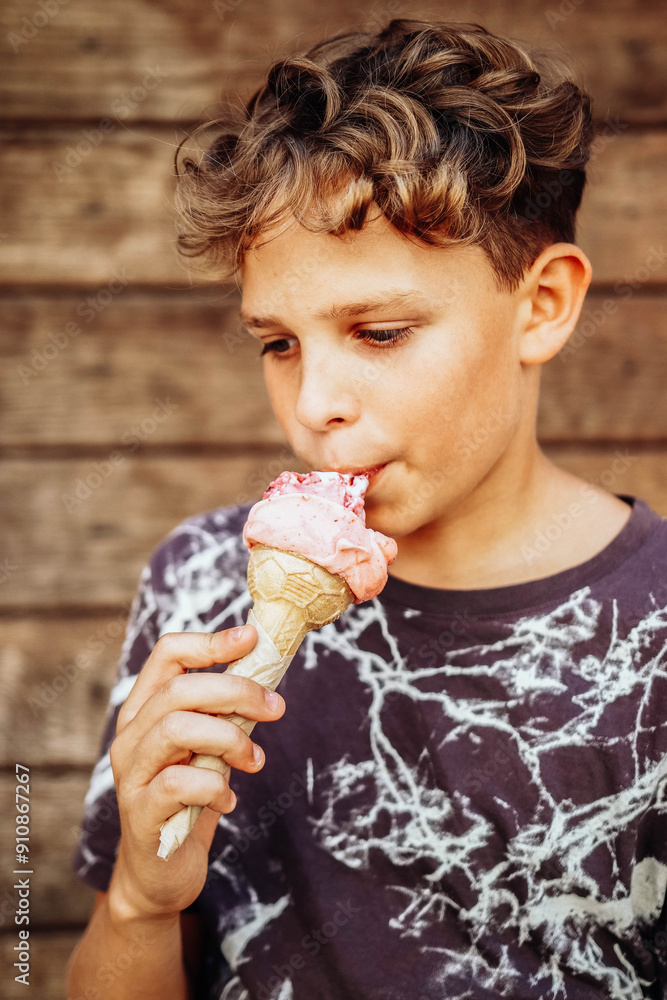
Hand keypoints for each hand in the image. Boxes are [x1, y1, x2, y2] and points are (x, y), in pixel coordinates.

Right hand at [107, 625, 284, 922]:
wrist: (160, 872)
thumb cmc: (189, 799)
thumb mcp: (207, 747)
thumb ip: (223, 714)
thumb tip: (268, 675)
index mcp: (146, 709)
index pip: (168, 653)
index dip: (210, 641)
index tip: (252, 639)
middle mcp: (131, 735)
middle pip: (179, 689)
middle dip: (236, 691)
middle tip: (276, 706)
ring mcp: (131, 774)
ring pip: (176, 728)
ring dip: (229, 738)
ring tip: (256, 761)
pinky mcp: (142, 813)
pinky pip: (180, 784)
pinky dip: (216, 787)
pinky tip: (230, 799)